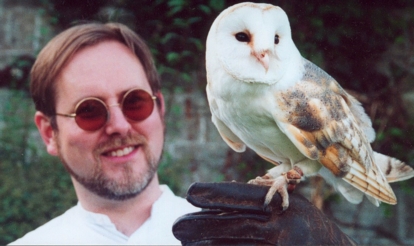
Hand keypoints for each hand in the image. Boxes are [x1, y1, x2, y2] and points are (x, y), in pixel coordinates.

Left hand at [173, 182, 355, 244]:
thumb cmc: (314, 232)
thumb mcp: (295, 209)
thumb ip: (268, 204)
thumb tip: (229, 204)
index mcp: (286, 206)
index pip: (246, 197)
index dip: (218, 194)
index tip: (192, 193)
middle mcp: (285, 226)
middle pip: (236, 224)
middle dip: (204, 225)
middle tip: (177, 226)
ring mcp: (284, 243)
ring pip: (238, 244)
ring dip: (209, 243)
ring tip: (186, 242)